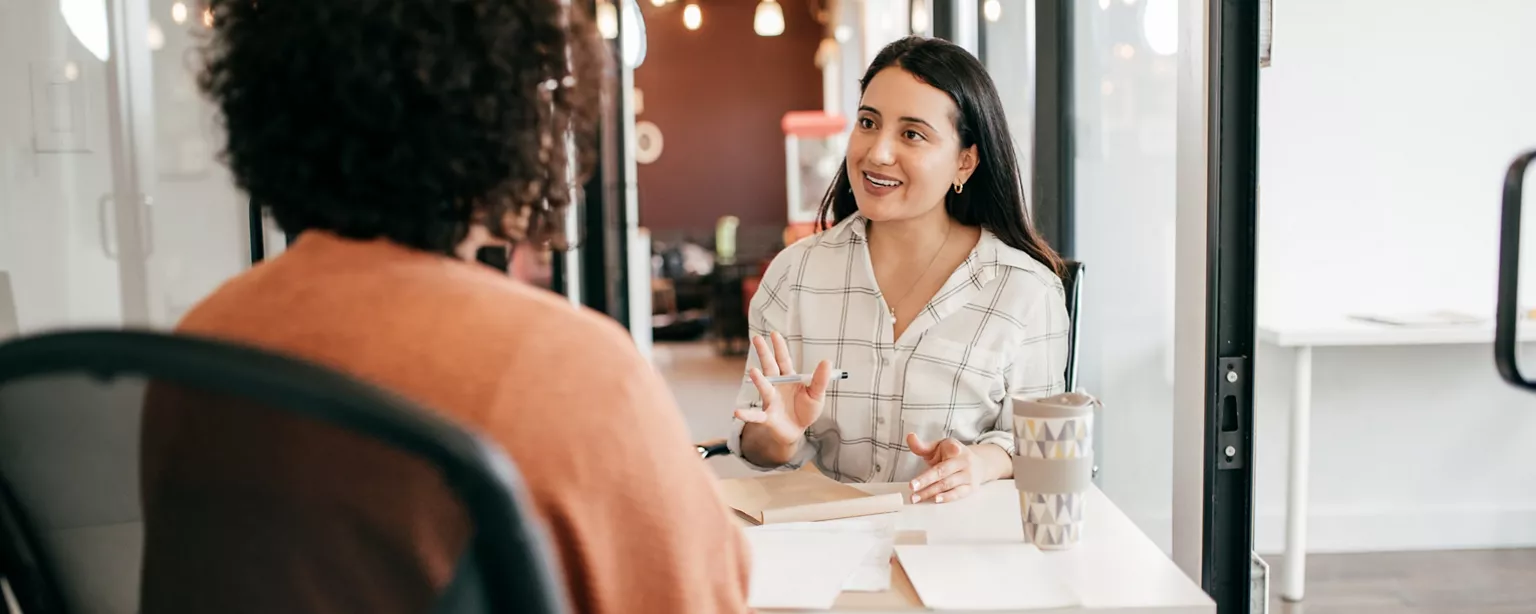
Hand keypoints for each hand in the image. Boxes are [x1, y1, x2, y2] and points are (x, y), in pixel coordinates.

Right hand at [734, 332, 833, 446]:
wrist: (798, 431)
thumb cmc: (806, 410)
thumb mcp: (817, 394)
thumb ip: (820, 379)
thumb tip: (827, 361)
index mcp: (789, 378)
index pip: (783, 360)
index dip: (779, 347)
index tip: (774, 333)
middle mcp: (777, 386)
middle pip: (770, 368)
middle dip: (764, 353)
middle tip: (756, 338)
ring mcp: (771, 401)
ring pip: (764, 388)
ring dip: (759, 381)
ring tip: (753, 371)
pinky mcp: (768, 417)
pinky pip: (756, 416)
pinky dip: (747, 415)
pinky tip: (737, 412)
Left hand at [905, 434, 998, 503]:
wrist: (979, 464)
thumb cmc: (952, 454)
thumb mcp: (939, 446)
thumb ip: (923, 445)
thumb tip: (910, 436)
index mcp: (955, 448)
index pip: (949, 449)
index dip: (948, 450)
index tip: (932, 455)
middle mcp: (964, 461)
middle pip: (943, 471)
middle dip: (926, 479)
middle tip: (912, 486)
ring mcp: (968, 475)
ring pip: (947, 484)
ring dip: (930, 492)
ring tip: (916, 498)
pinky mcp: (971, 488)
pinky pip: (957, 494)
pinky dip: (946, 497)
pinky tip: (935, 500)